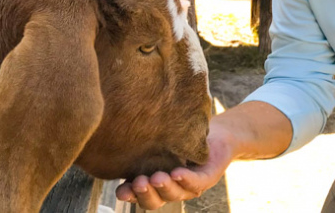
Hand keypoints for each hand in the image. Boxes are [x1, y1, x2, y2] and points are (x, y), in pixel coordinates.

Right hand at [115, 126, 233, 209]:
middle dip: (145, 193)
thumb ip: (144, 148)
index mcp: (158, 183)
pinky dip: (186, 179)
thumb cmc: (184, 138)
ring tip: (156, 177)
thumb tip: (117, 139)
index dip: (130, 195)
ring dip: (165, 187)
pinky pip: (196, 182)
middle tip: (139, 182)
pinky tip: (177, 173)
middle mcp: (172, 188)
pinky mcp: (208, 178)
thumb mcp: (160, 144)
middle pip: (155, 200)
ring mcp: (190, 185)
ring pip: (175, 193)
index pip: (140, 195)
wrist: (217, 134)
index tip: (120, 191)